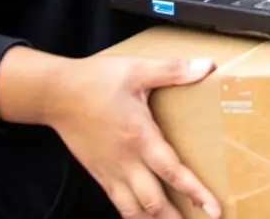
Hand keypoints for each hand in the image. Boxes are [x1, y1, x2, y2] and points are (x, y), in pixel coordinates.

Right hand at [42, 54, 222, 218]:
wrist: (55, 94)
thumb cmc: (96, 81)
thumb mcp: (138, 70)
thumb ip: (173, 70)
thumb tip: (207, 66)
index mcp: (139, 137)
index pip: (172, 172)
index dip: (195, 192)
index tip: (213, 209)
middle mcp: (125, 160)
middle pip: (153, 202)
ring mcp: (110, 170)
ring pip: (133, 210)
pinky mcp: (99, 173)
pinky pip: (117, 202)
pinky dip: (132, 215)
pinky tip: (142, 218)